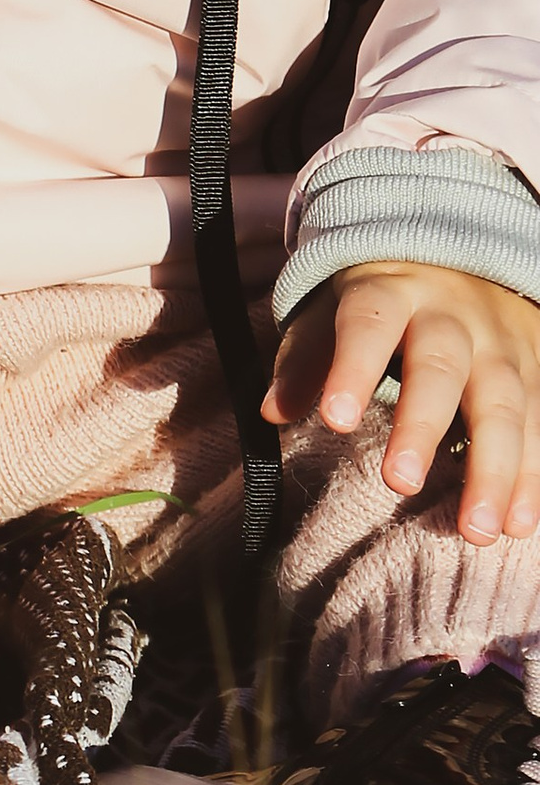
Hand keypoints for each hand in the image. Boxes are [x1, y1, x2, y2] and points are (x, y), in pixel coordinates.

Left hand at [265, 257, 539, 545]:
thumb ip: (305, 358)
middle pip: (440, 368)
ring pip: (505, 403)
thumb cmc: (384, 298)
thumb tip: (272, 411)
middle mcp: (452, 315)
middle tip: (401, 483)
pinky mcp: (538, 369)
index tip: (335, 420)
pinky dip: (535, 476)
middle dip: (422, 426)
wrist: (466, 254)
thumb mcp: (335, 309)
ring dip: (496, 469)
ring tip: (478, 530)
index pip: (368, 323)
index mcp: (391, 291)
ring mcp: (501, 343)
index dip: (352, 368)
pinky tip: (523, 523)